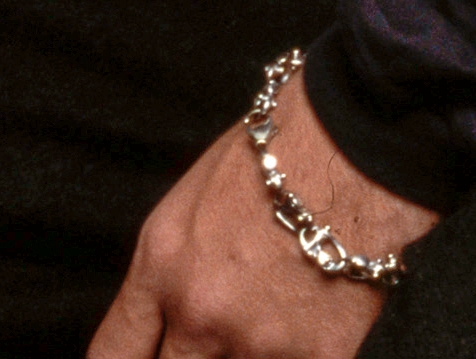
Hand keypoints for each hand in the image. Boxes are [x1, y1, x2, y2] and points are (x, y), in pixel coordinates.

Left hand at [85, 71, 428, 357]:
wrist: (362, 139)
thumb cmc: (286, 145)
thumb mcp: (196, 194)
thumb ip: (173, 267)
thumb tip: (166, 320)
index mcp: (162, 267)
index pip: (112, 354)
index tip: (151, 354)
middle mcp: (199, 316)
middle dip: (190, 353)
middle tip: (215, 330)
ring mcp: (257, 344)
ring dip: (249, 349)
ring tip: (273, 309)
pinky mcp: (317, 357)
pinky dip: (302, 350)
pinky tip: (317, 315)